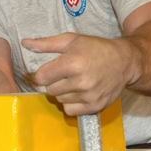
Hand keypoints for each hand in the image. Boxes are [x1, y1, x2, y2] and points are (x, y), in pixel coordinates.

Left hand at [22, 32, 138, 115]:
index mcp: (73, 63)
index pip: (41, 78)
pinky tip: (79, 92)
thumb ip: (46, 43)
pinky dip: (71, 103)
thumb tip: (25, 43)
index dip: (41, 74)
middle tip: (65, 74)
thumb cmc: (95, 48)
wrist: (125, 61)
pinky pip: (70, 110)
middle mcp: (81, 81)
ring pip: (59, 100)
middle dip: (53, 82)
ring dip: (62, 92)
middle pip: (49, 90)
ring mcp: (89, 96)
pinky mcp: (95, 106)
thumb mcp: (71, 40)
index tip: (48, 71)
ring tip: (74, 82)